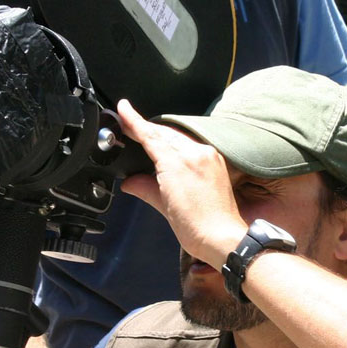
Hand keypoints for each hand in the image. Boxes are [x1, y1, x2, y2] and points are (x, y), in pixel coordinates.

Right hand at [116, 99, 246, 268]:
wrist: (223, 239)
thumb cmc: (197, 228)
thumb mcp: (164, 207)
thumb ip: (145, 188)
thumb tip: (131, 182)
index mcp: (177, 163)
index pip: (150, 135)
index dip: (134, 121)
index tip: (123, 108)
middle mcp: (195, 154)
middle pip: (164, 133)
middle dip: (146, 129)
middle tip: (129, 125)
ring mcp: (208, 156)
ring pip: (179, 137)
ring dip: (162, 137)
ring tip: (147, 140)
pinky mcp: (217, 162)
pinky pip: (192, 145)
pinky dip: (178, 146)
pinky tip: (172, 153)